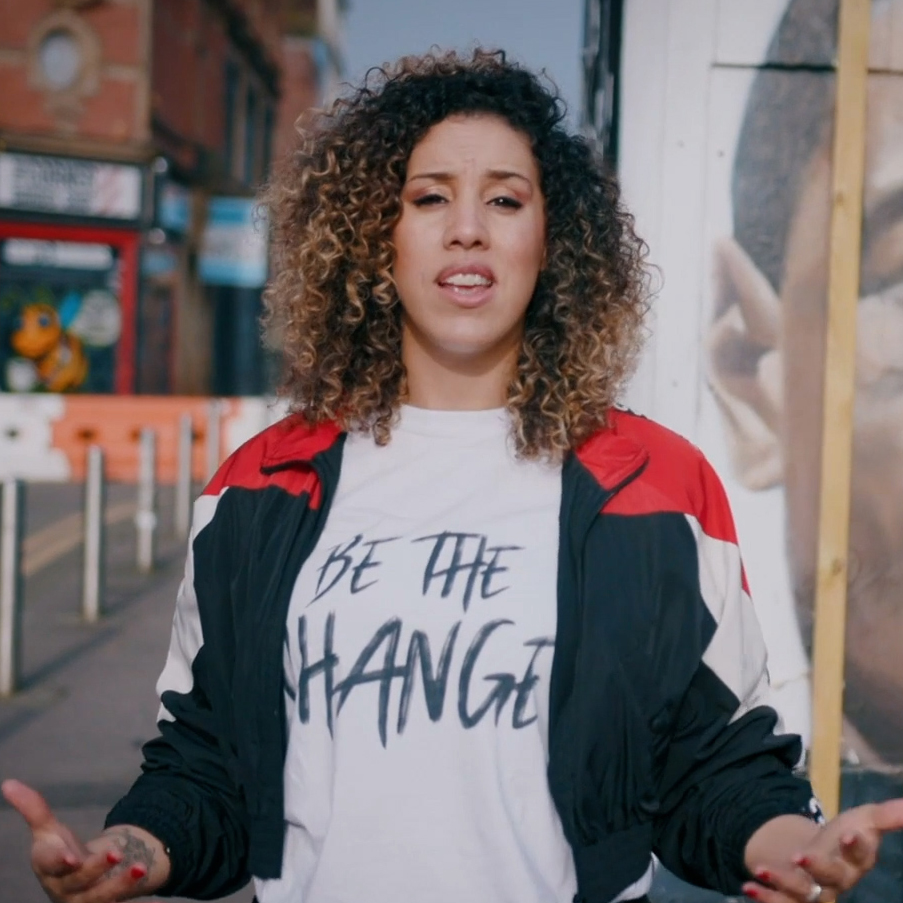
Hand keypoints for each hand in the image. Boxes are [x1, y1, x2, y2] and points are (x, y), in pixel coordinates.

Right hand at [2, 779, 165, 901]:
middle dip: (97, 868)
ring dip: (122, 885)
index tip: (72, 856)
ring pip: (104, 897)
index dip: (60, 861)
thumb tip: (9, 783)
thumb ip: (34, 809)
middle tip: (117, 853)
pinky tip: (154, 899)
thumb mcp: (48, 831)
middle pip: (81, 881)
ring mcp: (88, 900)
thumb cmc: (60, 852)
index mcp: (50, 869)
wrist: (76, 881)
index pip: (51, 866)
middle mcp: (67, 889)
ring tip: (141, 866)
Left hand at [743, 799, 902, 901]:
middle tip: (801, 855)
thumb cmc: (844, 839)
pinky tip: (747, 885)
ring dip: (782, 883)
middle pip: (832, 879)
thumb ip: (884, 815)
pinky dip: (764, 897)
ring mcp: (815, 892)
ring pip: (803, 895)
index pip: (861, 856)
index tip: (848, 834)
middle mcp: (838, 880)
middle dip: (818, 868)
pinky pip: (779, 902)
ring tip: (762, 868)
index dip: (856, 847)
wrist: (821, 856)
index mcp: (856, 861)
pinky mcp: (792, 898)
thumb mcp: (862, 820)